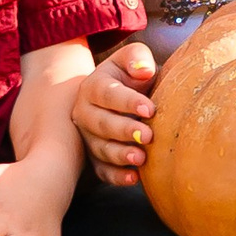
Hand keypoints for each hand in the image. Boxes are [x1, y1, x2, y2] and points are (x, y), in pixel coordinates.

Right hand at [72, 39, 159, 185]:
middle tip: (148, 136)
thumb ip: (137, 57)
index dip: (128, 102)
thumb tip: (144, 70)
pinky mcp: (95, 159)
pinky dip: (116, 177)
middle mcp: (85, 113)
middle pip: (102, 124)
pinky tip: (134, 178)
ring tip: (141, 158)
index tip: (151, 109)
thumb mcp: (132, 60)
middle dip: (125, 131)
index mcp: (92, 87)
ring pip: (101, 149)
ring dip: (120, 155)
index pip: (107, 94)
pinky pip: (102, 171)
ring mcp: (88, 138)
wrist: (122, 97)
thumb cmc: (131, 77)